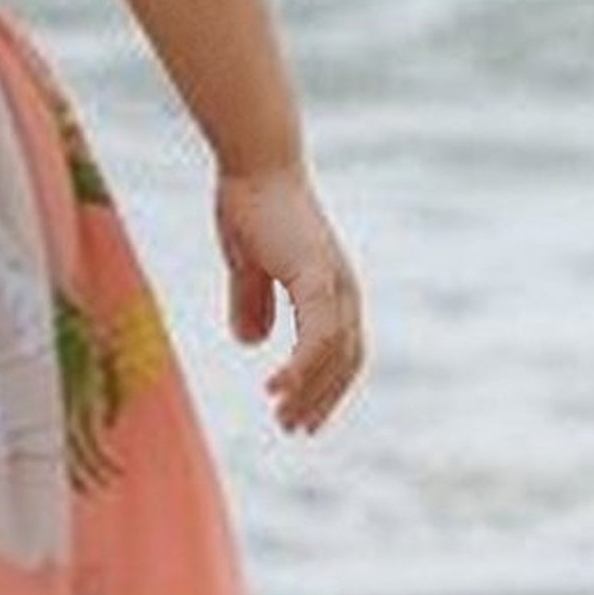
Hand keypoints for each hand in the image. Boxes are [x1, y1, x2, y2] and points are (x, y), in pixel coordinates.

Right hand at [214, 163, 364, 434]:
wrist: (252, 163)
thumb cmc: (250, 204)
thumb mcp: (247, 263)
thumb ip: (250, 300)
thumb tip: (251, 342)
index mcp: (329, 286)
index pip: (341, 349)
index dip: (325, 385)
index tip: (302, 416)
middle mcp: (341, 287)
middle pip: (346, 359)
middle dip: (323, 398)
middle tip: (296, 431)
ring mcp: (332, 282)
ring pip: (334, 353)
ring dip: (312, 391)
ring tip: (285, 419)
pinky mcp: (314, 275)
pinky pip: (317, 334)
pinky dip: (302, 366)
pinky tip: (276, 387)